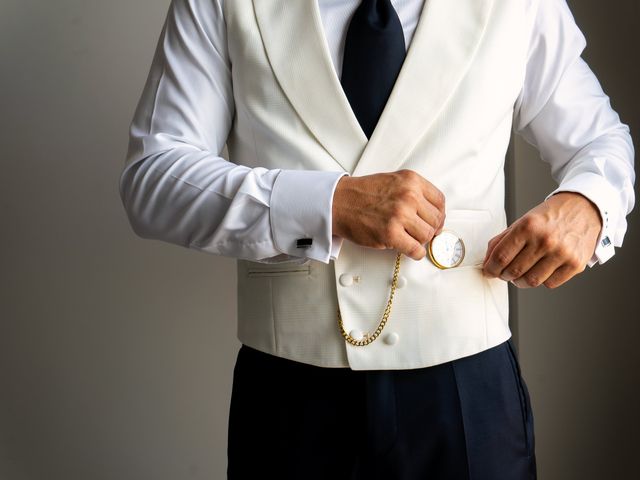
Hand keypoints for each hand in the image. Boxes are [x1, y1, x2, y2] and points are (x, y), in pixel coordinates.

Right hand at [331, 169, 445, 259]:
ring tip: (409, 238)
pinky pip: (416, 250)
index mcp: (411, 181)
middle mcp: (408, 196)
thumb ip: (413, 192)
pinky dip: (415, 253)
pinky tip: (409, 249)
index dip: (439, 214)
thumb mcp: (393, 181)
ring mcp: (400, 215)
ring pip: (427, 236)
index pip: (440, 201)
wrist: (338, 202)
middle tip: (420, 232)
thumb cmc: (362, 194)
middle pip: (435, 220)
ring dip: (420, 241)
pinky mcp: (391, 234)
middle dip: (430, 229)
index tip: (434, 221)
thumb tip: (431, 213)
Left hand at [482, 192, 601, 287]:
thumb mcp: (522, 221)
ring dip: (520, 281)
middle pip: (514, 271)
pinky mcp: (575, 264)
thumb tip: (488, 260)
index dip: (490, 268)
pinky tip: (540, 270)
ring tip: (520, 274)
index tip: (488, 271)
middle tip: (504, 272)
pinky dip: (541, 280)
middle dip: (504, 275)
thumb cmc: (551, 216)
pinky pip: (550, 284)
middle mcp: (545, 240)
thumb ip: (502, 240)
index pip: (501, 257)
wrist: (584, 208)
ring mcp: (562, 253)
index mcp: (528, 227)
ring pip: (531, 281)